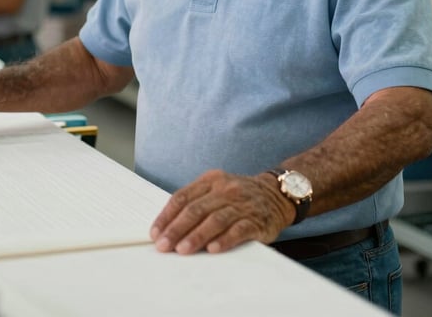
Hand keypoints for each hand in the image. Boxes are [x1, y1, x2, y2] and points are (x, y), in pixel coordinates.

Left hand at [149, 169, 294, 254]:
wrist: (276, 194)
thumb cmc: (239, 196)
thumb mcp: (217, 189)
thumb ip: (197, 202)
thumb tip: (168, 227)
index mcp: (211, 180)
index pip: (183, 197)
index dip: (167, 216)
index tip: (155, 233)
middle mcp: (225, 189)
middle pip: (196, 209)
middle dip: (176, 229)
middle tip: (163, 245)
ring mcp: (241, 204)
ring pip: (215, 220)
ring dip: (196, 236)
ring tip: (182, 250)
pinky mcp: (256, 220)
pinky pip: (238, 230)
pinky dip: (224, 240)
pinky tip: (213, 249)